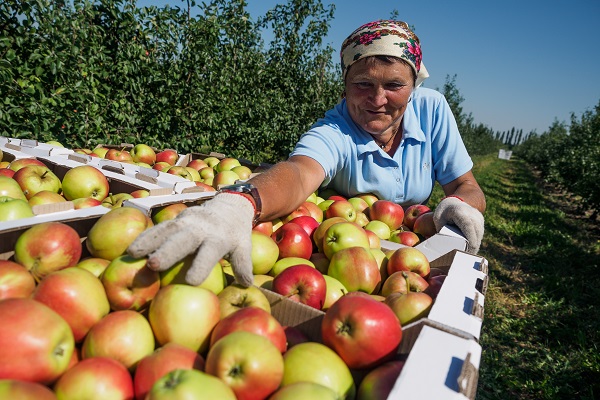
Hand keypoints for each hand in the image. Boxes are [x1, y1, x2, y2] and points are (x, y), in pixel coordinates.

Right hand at [127, 193, 254, 285]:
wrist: (229, 205)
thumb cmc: (235, 233)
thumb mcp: (244, 246)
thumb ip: (244, 265)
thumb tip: (248, 284)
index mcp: (219, 237)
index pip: (210, 252)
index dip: (201, 265)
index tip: (191, 281)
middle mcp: (201, 228)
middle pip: (183, 240)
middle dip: (168, 251)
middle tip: (152, 265)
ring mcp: (186, 221)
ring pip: (166, 231)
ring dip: (149, 242)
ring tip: (132, 255)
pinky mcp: (176, 219)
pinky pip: (158, 228)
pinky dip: (145, 237)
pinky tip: (130, 249)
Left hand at [433, 197, 483, 253]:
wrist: (454, 201)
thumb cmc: (444, 211)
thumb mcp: (438, 218)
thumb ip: (441, 229)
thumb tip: (442, 244)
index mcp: (460, 212)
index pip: (468, 227)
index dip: (470, 240)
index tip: (469, 251)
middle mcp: (472, 213)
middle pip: (476, 233)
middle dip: (473, 246)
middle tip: (467, 258)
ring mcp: (478, 216)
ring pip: (480, 234)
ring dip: (475, 244)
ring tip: (468, 254)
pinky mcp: (480, 219)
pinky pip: (480, 232)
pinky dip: (476, 240)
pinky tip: (471, 248)